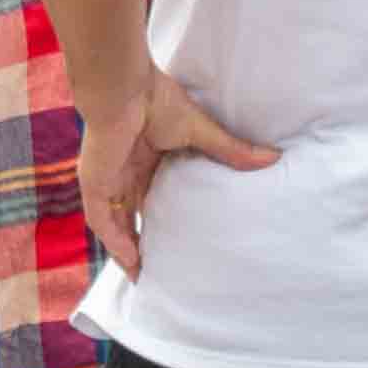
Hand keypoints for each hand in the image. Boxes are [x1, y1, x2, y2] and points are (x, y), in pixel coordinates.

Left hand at [76, 54, 279, 278]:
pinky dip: (115, 242)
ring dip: (126, 251)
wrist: (126, 88)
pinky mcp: (95, 184)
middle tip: (162, 272)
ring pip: (113, 226)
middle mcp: (124, 174)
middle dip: (143, 244)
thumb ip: (231, 150)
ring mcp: (107, 180)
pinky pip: (101, 221)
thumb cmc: (157, 100)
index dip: (161, 223)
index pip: (151, 199)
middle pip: (131, 218)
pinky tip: (130, 262)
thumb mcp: (200, 132)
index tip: (178, 245)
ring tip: (145, 278)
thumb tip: (272, 157)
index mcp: (145, 161)